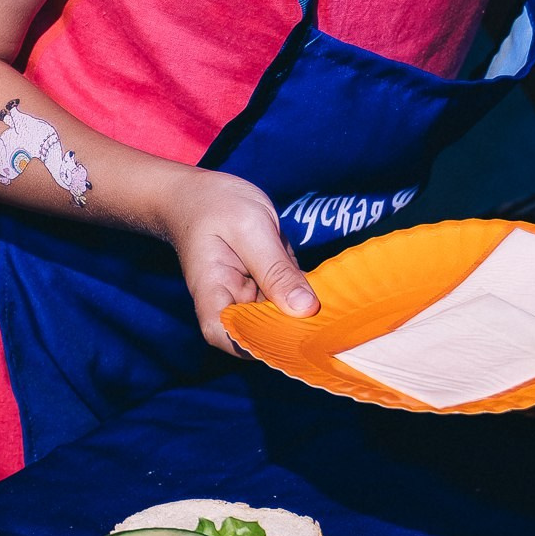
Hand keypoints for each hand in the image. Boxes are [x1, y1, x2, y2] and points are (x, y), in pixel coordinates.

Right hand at [163, 171, 318, 352]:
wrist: (201, 191)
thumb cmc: (215, 204)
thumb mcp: (249, 227)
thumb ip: (275, 269)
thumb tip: (304, 309)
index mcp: (211, 289)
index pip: (223, 333)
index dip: (254, 344)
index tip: (289, 337)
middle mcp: (228, 299)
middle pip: (257, 330)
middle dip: (291, 330)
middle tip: (327, 320)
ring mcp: (249, 293)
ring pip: (278, 315)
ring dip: (304, 314)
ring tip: (333, 306)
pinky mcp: (266, 283)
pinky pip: (287, 298)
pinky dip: (306, 296)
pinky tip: (329, 291)